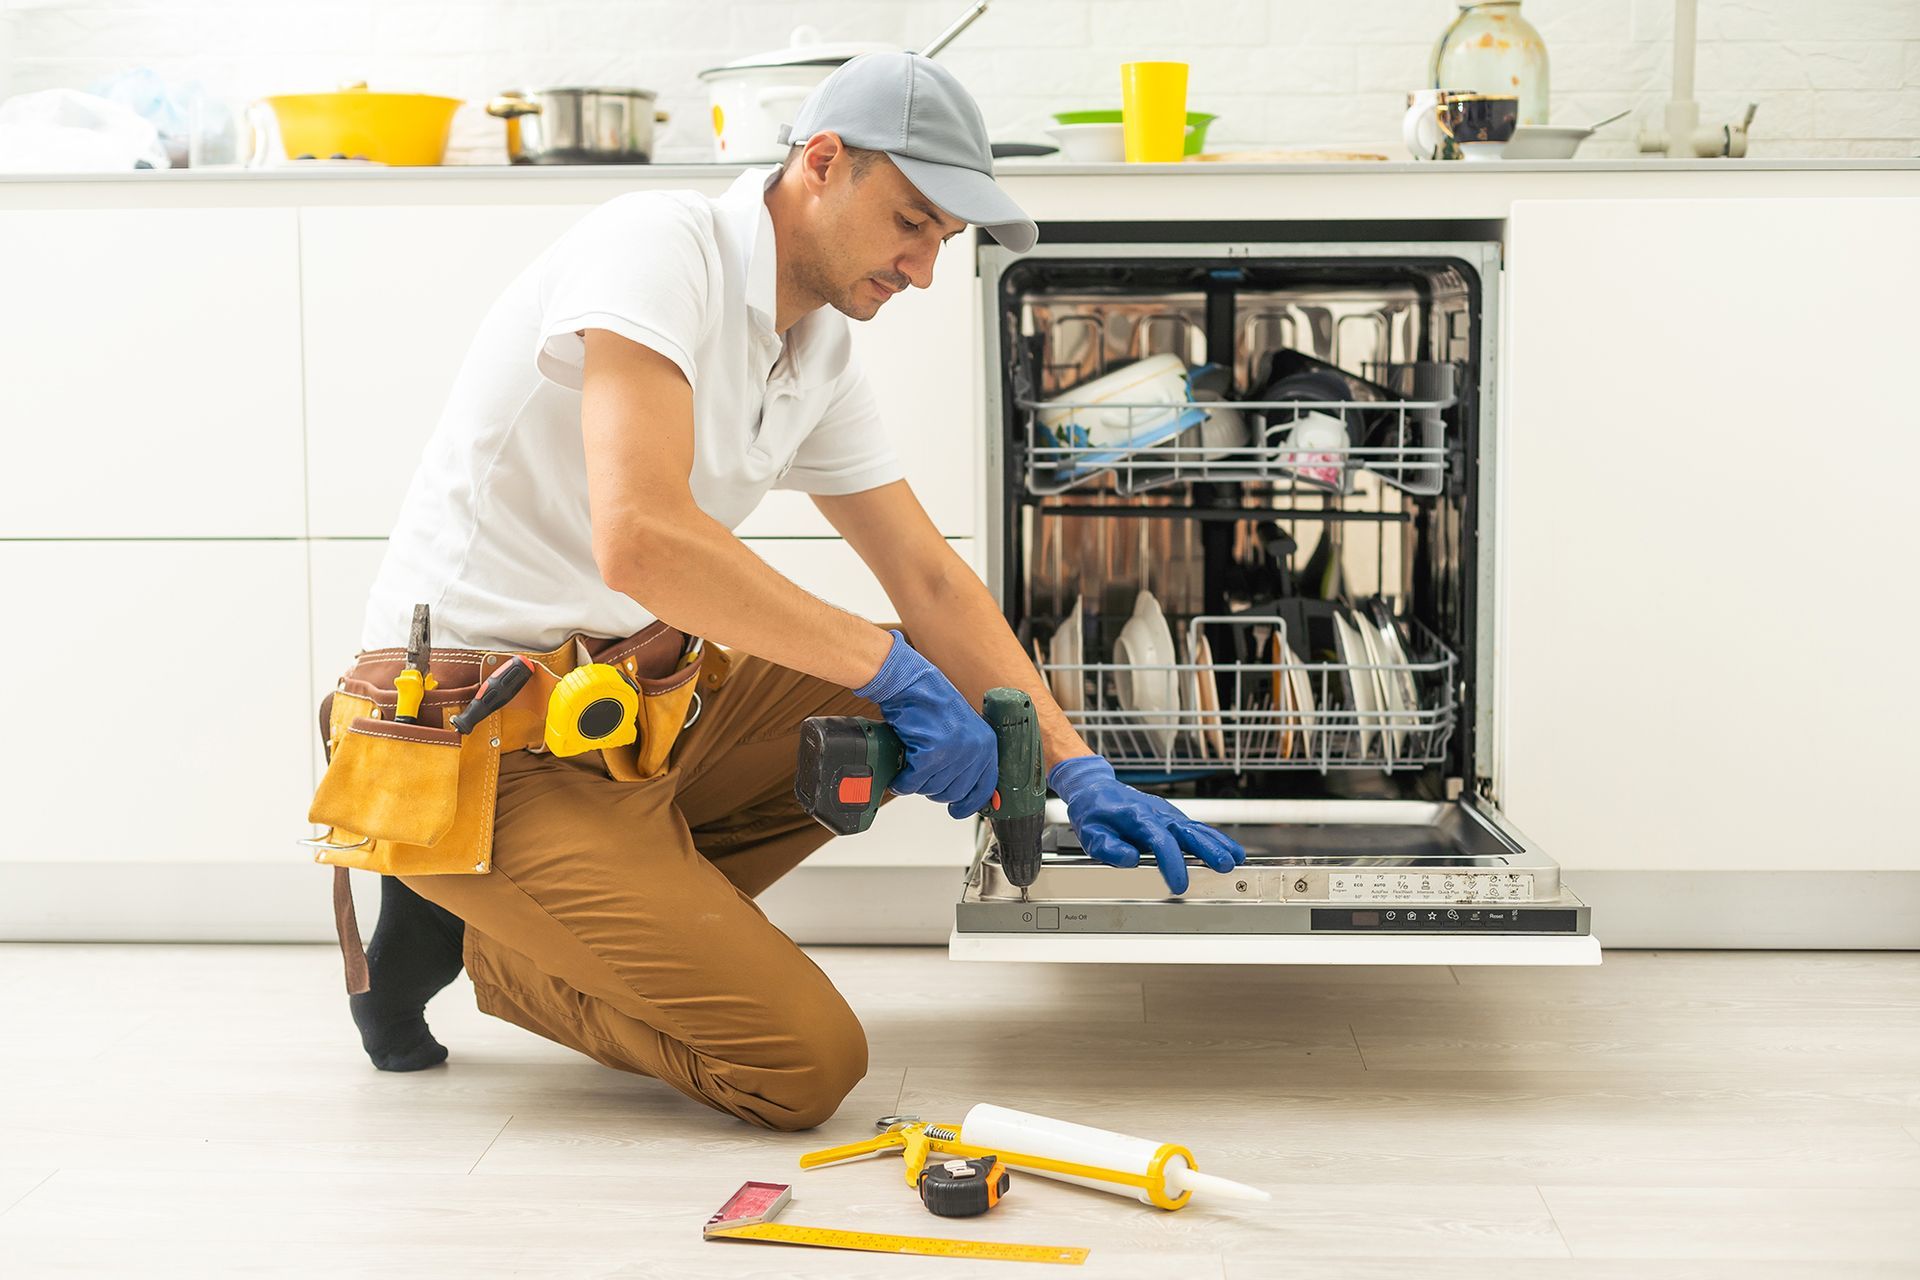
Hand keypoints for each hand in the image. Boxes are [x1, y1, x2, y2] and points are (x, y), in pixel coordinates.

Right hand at [854, 631, 997, 817]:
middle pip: (953, 792)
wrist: (911, 684)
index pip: (984, 787)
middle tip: (922, 776)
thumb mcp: (961, 729)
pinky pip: (913, 783)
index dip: (969, 803)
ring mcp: (954, 752)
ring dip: (917, 783)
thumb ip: (967, 756)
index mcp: (986, 744)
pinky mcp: (931, 753)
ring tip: (911, 766)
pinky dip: (902, 781)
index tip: (958, 811)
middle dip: (933, 789)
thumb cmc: (932, 701)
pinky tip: (900, 771)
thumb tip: (962, 786)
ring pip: (931, 789)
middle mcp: (974, 749)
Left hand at [1048, 755, 1245, 894]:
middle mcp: (1156, 813)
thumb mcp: (1090, 833)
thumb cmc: (1093, 811)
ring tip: (1237, 858)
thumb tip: (1130, 860)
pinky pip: (1195, 827)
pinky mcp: (1171, 817)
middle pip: (1187, 832)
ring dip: (1218, 843)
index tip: (1179, 886)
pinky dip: (1213, 837)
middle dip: (1208, 849)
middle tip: (1225, 865)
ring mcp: (1166, 814)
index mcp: (1137, 817)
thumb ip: (1109, 847)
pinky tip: (1228, 848)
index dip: (1172, 864)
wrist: (1094, 788)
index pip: (1160, 842)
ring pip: (1197, 828)